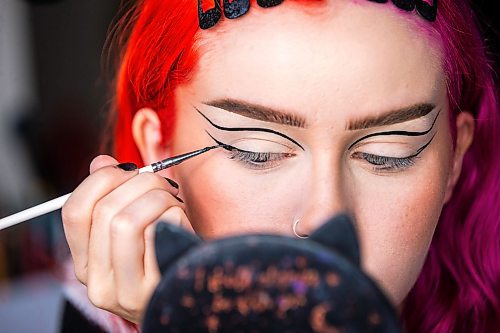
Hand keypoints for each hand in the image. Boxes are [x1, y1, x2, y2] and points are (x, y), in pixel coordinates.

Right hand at [61, 155, 192, 322]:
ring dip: (158, 197)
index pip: (73, 211)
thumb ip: (113, 197)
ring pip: (127, 221)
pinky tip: (181, 221)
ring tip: (173, 200)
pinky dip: (175, 215)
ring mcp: (125, 292)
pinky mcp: (155, 289)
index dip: (100, 180)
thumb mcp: (134, 229)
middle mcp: (98, 282)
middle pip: (104, 211)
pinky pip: (160, 233)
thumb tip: (101, 162)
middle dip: (140, 182)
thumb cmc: (162, 255)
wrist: (192, 291)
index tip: (127, 170)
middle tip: (162, 182)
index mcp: (86, 263)